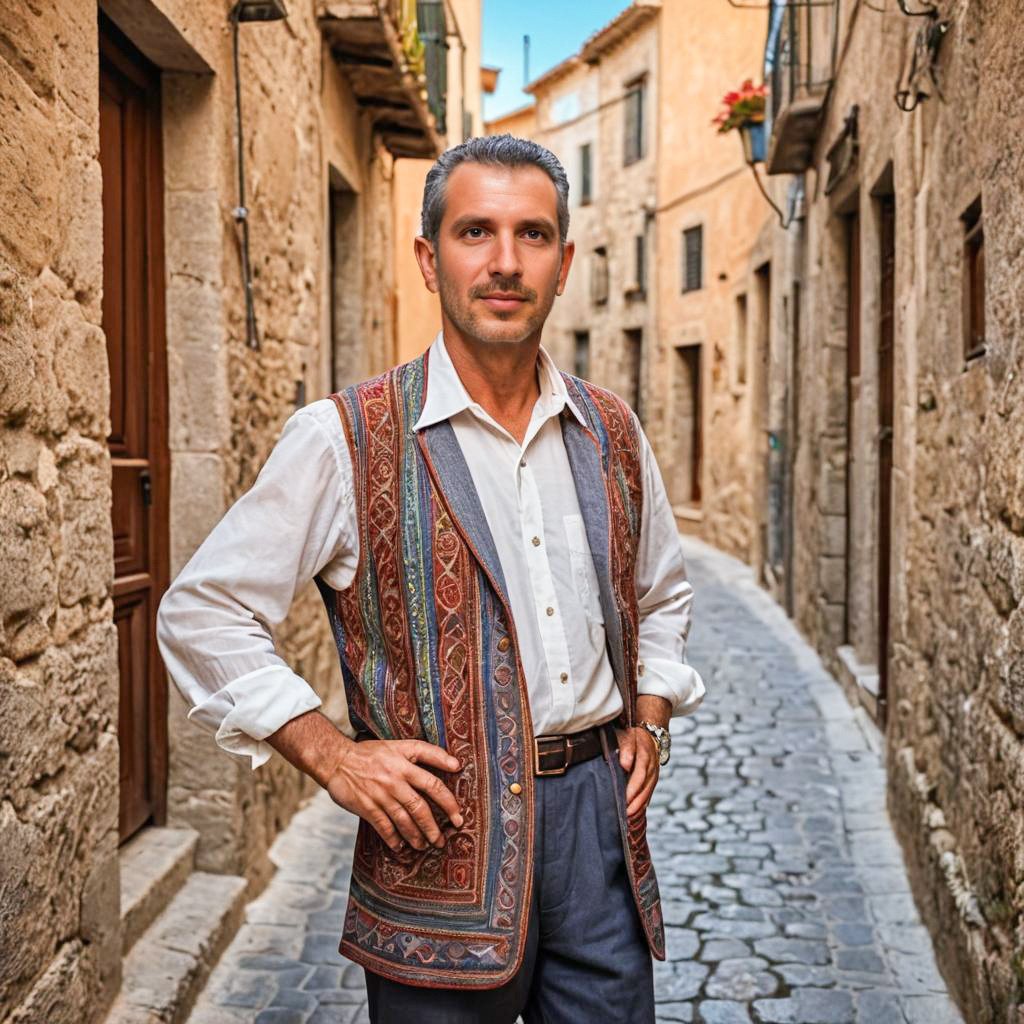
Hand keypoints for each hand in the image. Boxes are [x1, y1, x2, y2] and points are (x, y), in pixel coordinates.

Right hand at [325, 738, 462, 852]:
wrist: (337, 759)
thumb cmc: (371, 752)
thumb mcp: (399, 745)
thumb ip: (427, 753)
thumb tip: (456, 764)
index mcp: (405, 763)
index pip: (432, 783)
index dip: (448, 801)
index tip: (459, 815)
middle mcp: (395, 779)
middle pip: (420, 807)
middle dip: (433, 827)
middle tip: (441, 840)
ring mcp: (380, 794)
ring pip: (404, 820)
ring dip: (416, 836)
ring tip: (424, 845)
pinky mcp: (367, 807)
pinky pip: (384, 827)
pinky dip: (393, 839)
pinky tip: (400, 846)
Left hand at [615, 726, 659, 817]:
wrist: (648, 733)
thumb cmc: (632, 735)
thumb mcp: (626, 735)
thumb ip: (625, 747)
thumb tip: (625, 765)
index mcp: (644, 752)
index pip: (639, 773)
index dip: (632, 788)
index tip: (624, 798)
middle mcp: (651, 763)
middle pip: (644, 785)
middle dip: (635, 800)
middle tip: (624, 812)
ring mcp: (654, 771)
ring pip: (648, 790)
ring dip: (639, 805)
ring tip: (628, 816)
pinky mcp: (654, 778)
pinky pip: (649, 792)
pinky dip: (642, 803)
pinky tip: (634, 813)